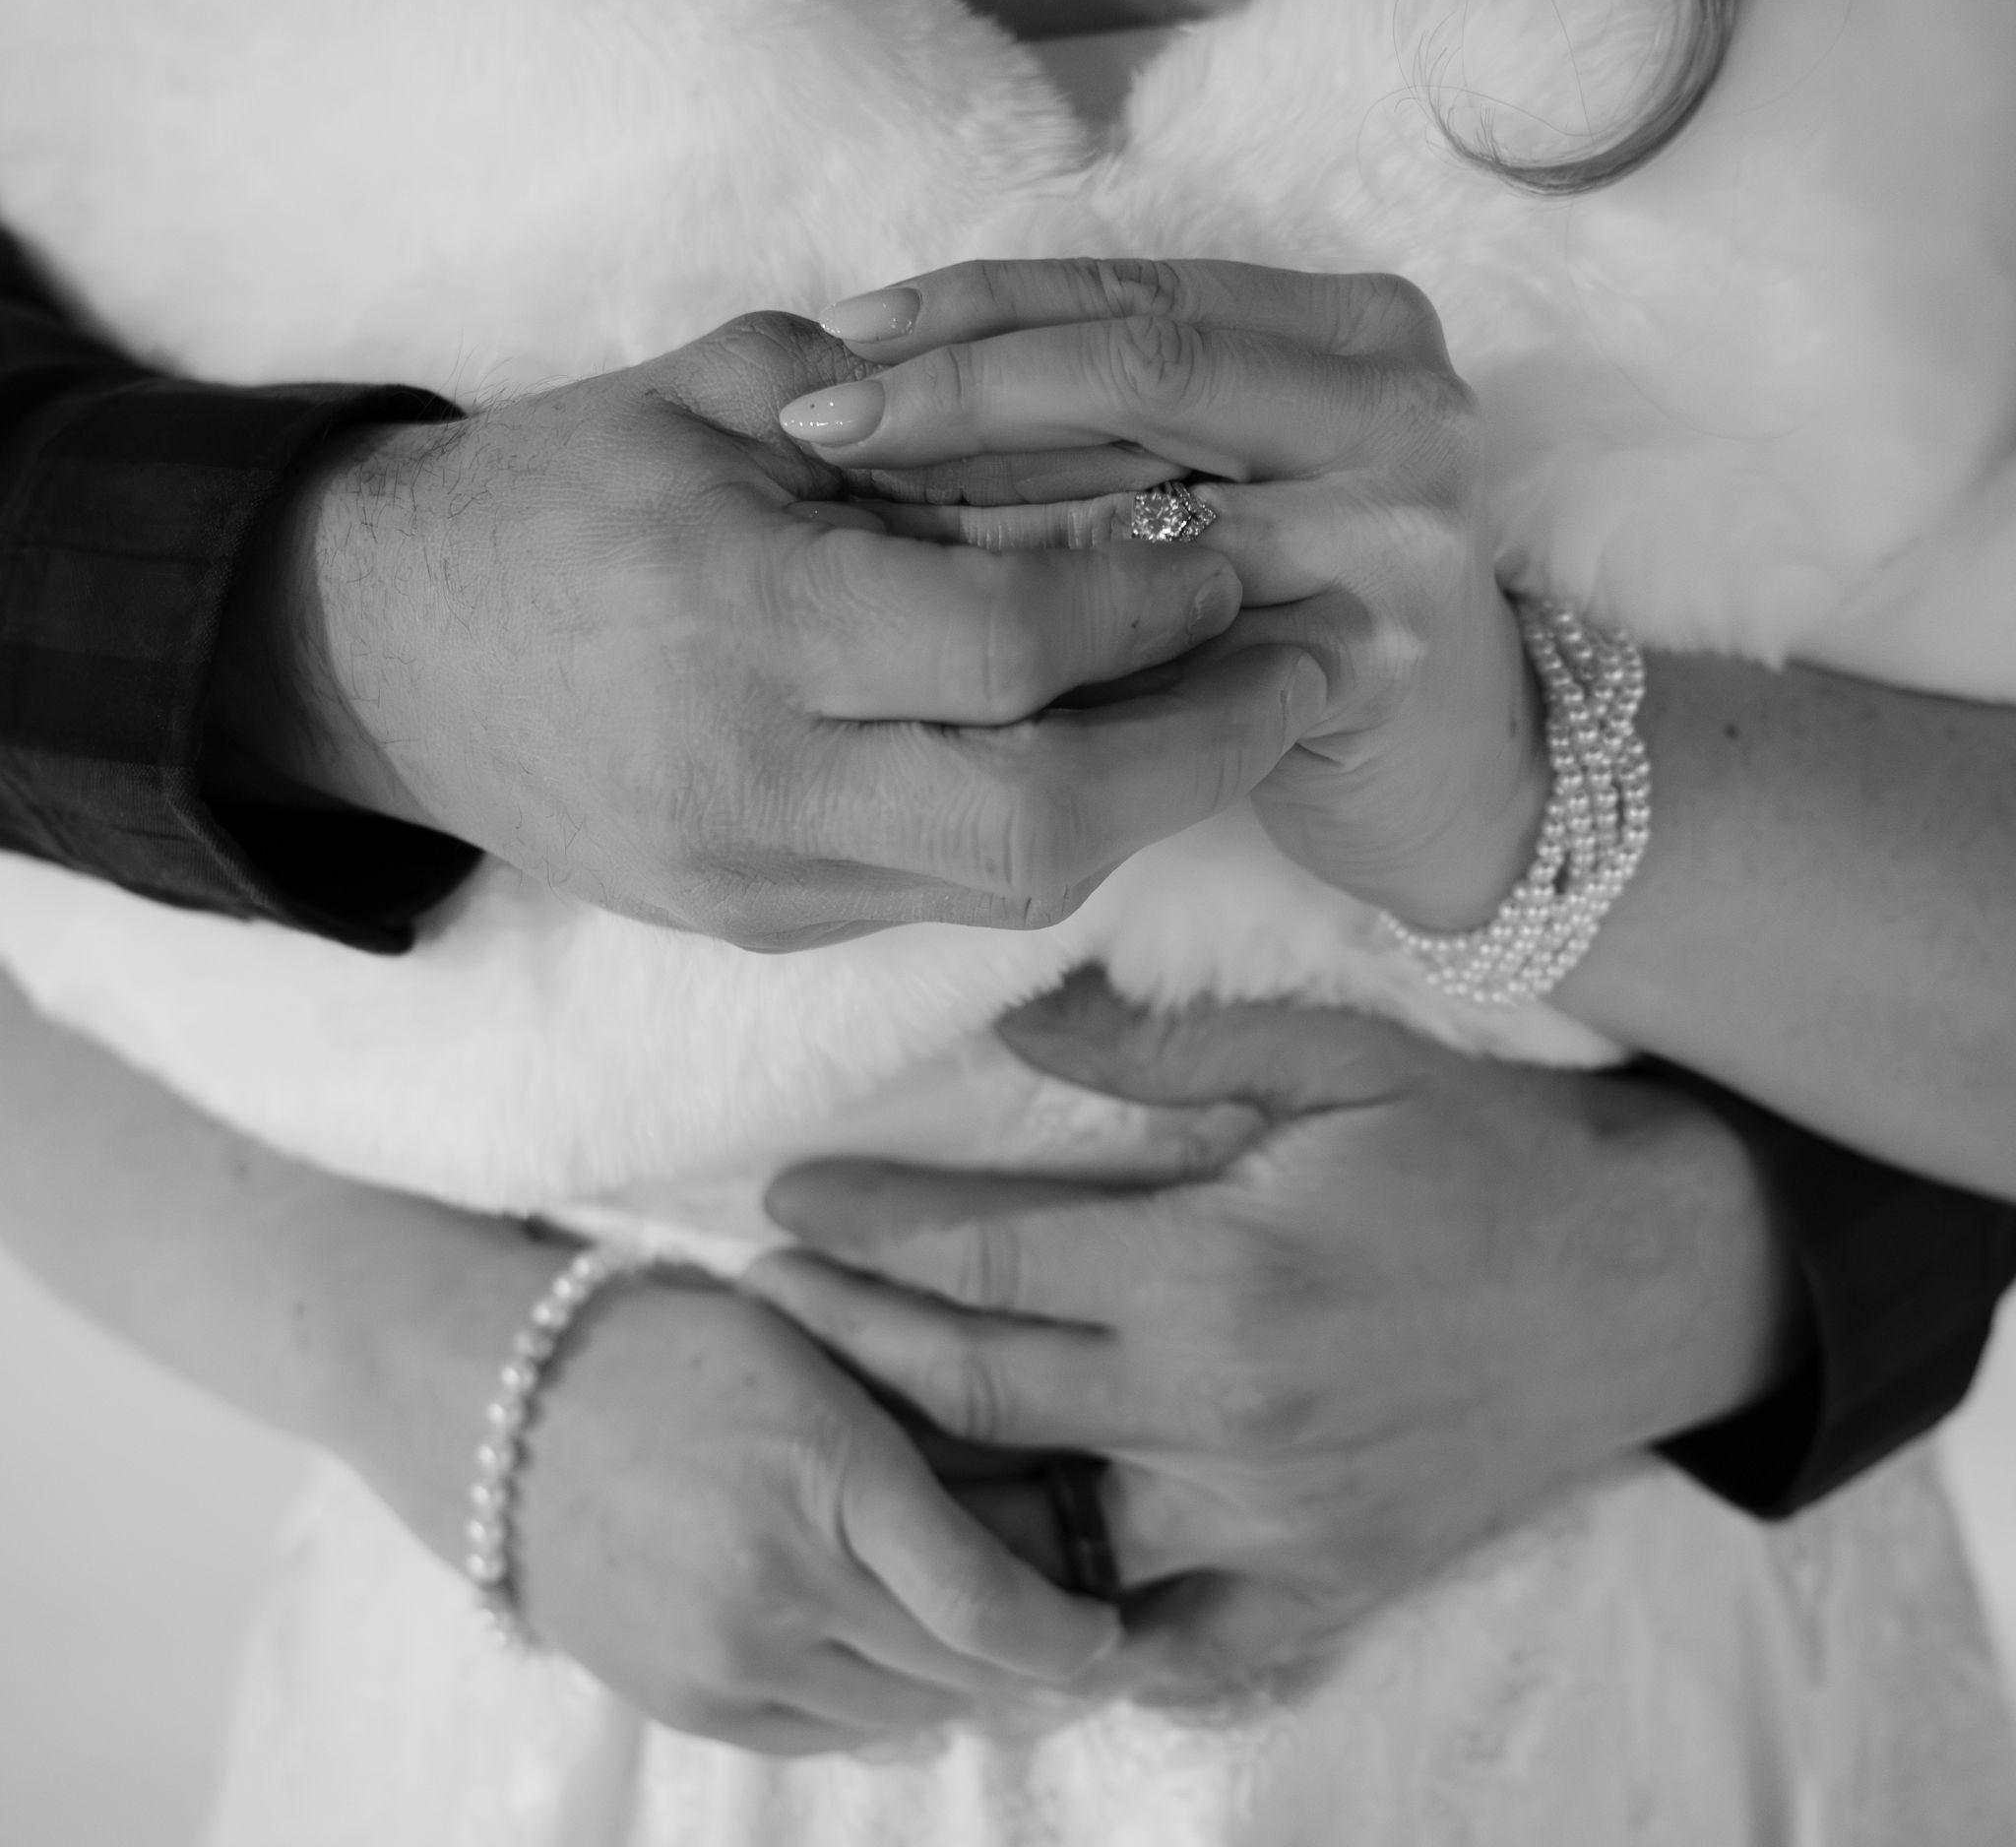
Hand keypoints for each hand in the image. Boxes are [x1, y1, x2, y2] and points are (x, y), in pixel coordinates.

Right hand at [208, 312, 1326, 945]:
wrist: (384, 656)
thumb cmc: (552, 495)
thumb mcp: (712, 394)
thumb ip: (911, 410)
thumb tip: (1115, 432)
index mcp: (740, 624)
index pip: (1012, 647)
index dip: (1155, 608)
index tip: (1234, 561)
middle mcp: (756, 786)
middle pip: (1050, 823)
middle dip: (1211, 749)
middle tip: (1316, 671)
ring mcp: (759, 881)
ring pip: (1017, 885)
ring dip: (1157, 800)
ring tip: (1245, 709)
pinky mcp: (762, 925)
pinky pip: (949, 894)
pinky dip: (1054, 824)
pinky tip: (1108, 748)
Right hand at [457, 1271, 1116, 1752]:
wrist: (518, 1410)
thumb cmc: (688, 1351)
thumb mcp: (823, 1353)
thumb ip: (926, 1435)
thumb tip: (1047, 1502)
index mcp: (827, 1476)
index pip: (984, 1601)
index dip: (1068, 1634)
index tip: (1108, 1626)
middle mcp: (780, 1584)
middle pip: (955, 1668)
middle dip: (1028, 1659)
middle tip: (1072, 1628)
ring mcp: (728, 1657)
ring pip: (899, 1709)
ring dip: (958, 1681)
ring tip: (989, 1637)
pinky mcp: (691, 1703)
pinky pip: (827, 1731)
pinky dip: (882, 1702)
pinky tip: (898, 1654)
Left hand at [747, 972, 1804, 1702]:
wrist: (1651, 1276)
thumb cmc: (1486, 1151)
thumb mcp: (1336, 1060)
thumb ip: (1164, 1042)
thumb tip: (1016, 1016)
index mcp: (1213, 1274)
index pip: (983, 1258)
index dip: (868, 1227)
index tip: (783, 1200)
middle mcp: (1219, 1418)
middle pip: (975, 1389)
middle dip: (848, 1343)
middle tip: (757, 1303)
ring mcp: (1266, 1525)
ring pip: (1039, 1530)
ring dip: (926, 1485)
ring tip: (832, 1436)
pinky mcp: (1320, 1589)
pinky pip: (1163, 1644)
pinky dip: (1075, 1629)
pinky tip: (1001, 1597)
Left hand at [788, 259, 1546, 928]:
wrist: (1453, 774)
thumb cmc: (1309, 611)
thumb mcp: (1234, 476)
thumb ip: (1118, 419)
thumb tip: (886, 372)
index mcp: (1360, 328)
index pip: (1133, 296)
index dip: (981, 307)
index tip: (839, 336)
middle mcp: (1402, 402)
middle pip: (1137, 368)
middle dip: (958, 388)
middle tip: (815, 420)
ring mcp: (1402, 526)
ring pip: (1147, 493)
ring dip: (980, 506)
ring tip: (845, 515)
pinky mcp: (1376, 650)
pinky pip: (1169, 632)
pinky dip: (1049, 628)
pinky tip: (943, 638)